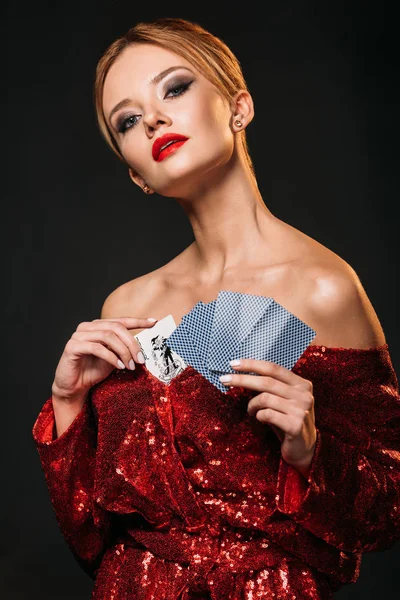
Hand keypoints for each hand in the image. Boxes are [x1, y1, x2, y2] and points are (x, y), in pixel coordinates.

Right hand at [52, 317, 157, 406]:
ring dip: (123, 351)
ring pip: (107, 336)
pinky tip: (119, 366)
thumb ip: (124, 348)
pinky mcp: (72, 346)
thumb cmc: (93, 371)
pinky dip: (111, 357)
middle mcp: (88, 327)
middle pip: (116, 327)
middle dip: (131, 343)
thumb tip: (143, 346)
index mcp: (98, 326)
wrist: (74, 387)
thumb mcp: (115, 358)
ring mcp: (78, 335)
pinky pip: (96, 348)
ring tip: (130, 365)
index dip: (138, 321)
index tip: (153, 322)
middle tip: (140, 359)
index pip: (121, 320)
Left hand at [220, 358, 316, 476]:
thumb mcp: (284, 399)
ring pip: (264, 398)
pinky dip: (258, 416)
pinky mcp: (295, 425)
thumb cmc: (288, 420)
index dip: (252, 364)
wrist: (304, 448)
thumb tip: (242, 372)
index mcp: (302, 384)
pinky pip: (267, 414)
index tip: (233, 364)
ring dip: (252, 405)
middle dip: (242, 379)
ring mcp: (301, 410)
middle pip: (266, 382)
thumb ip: (272, 386)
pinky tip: (261, 419)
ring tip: (251, 411)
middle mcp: (304, 395)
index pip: (273, 368)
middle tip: (224, 380)